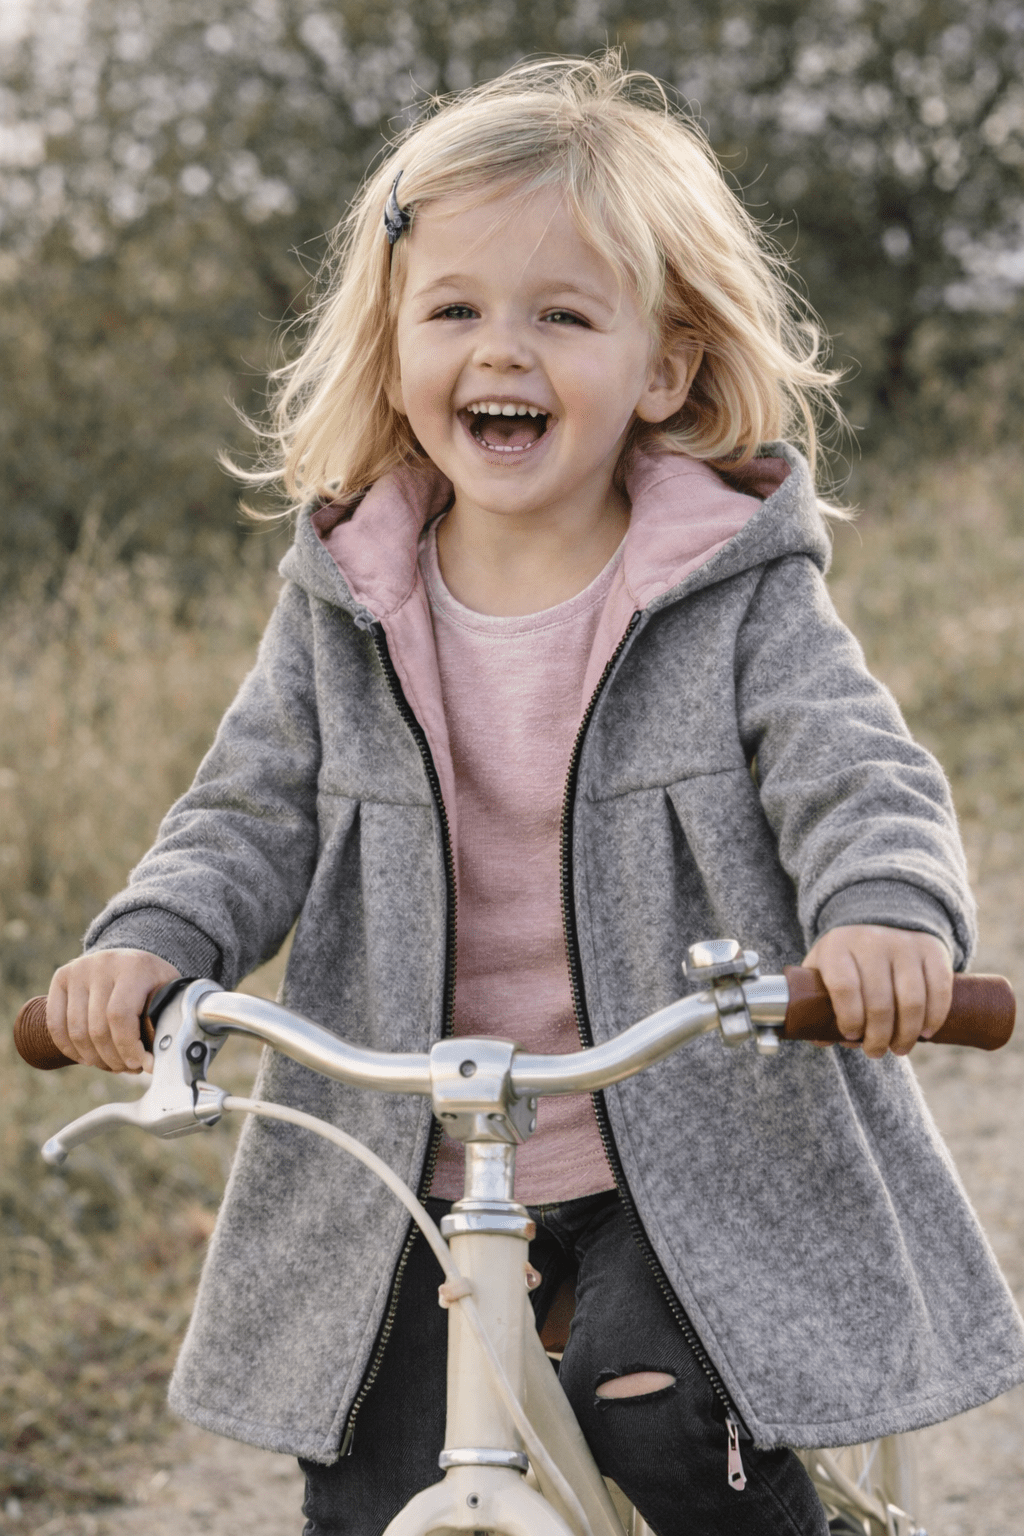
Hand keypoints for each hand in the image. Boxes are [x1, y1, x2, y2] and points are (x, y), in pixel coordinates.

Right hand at [47, 949, 181, 1073]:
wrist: (130, 959)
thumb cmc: (153, 983)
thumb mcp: (168, 994)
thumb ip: (166, 1023)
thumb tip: (154, 1064)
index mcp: (134, 967)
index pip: (120, 1016)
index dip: (128, 1047)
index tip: (141, 1064)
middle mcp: (103, 964)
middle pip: (97, 1028)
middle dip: (113, 1058)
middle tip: (128, 1068)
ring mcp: (79, 970)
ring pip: (76, 1031)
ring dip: (94, 1058)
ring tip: (111, 1065)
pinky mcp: (61, 977)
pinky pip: (56, 1024)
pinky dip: (70, 1049)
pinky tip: (87, 1058)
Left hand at [801, 925, 952, 1058]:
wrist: (881, 915)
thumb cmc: (847, 955)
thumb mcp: (824, 968)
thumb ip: (818, 1002)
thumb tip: (821, 1039)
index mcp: (838, 948)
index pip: (844, 988)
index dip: (849, 1019)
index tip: (851, 1036)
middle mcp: (871, 943)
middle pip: (879, 1002)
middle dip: (878, 1038)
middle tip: (876, 1052)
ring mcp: (904, 945)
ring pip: (911, 1001)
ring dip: (907, 1034)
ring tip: (899, 1048)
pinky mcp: (932, 950)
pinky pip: (939, 990)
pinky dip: (934, 1017)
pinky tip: (926, 1033)